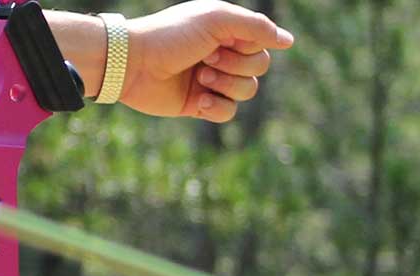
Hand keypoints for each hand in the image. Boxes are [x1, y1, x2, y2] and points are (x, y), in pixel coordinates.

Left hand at [119, 0, 296, 122]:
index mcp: (226, 32)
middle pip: (259, 68)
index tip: (222, 40)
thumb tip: (288, 41)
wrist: (130, 63)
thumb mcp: (216, 19)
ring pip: (247, 91)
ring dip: (227, 84)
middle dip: (237, 65)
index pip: (263, 43)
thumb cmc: (170, 35)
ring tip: (200, 77)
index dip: (249, 45)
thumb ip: (256, 27)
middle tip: (207, 58)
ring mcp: (210, 80)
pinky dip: (218, 108)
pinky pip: (228, 113)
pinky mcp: (197, 104)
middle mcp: (221, 55)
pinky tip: (200, 101)